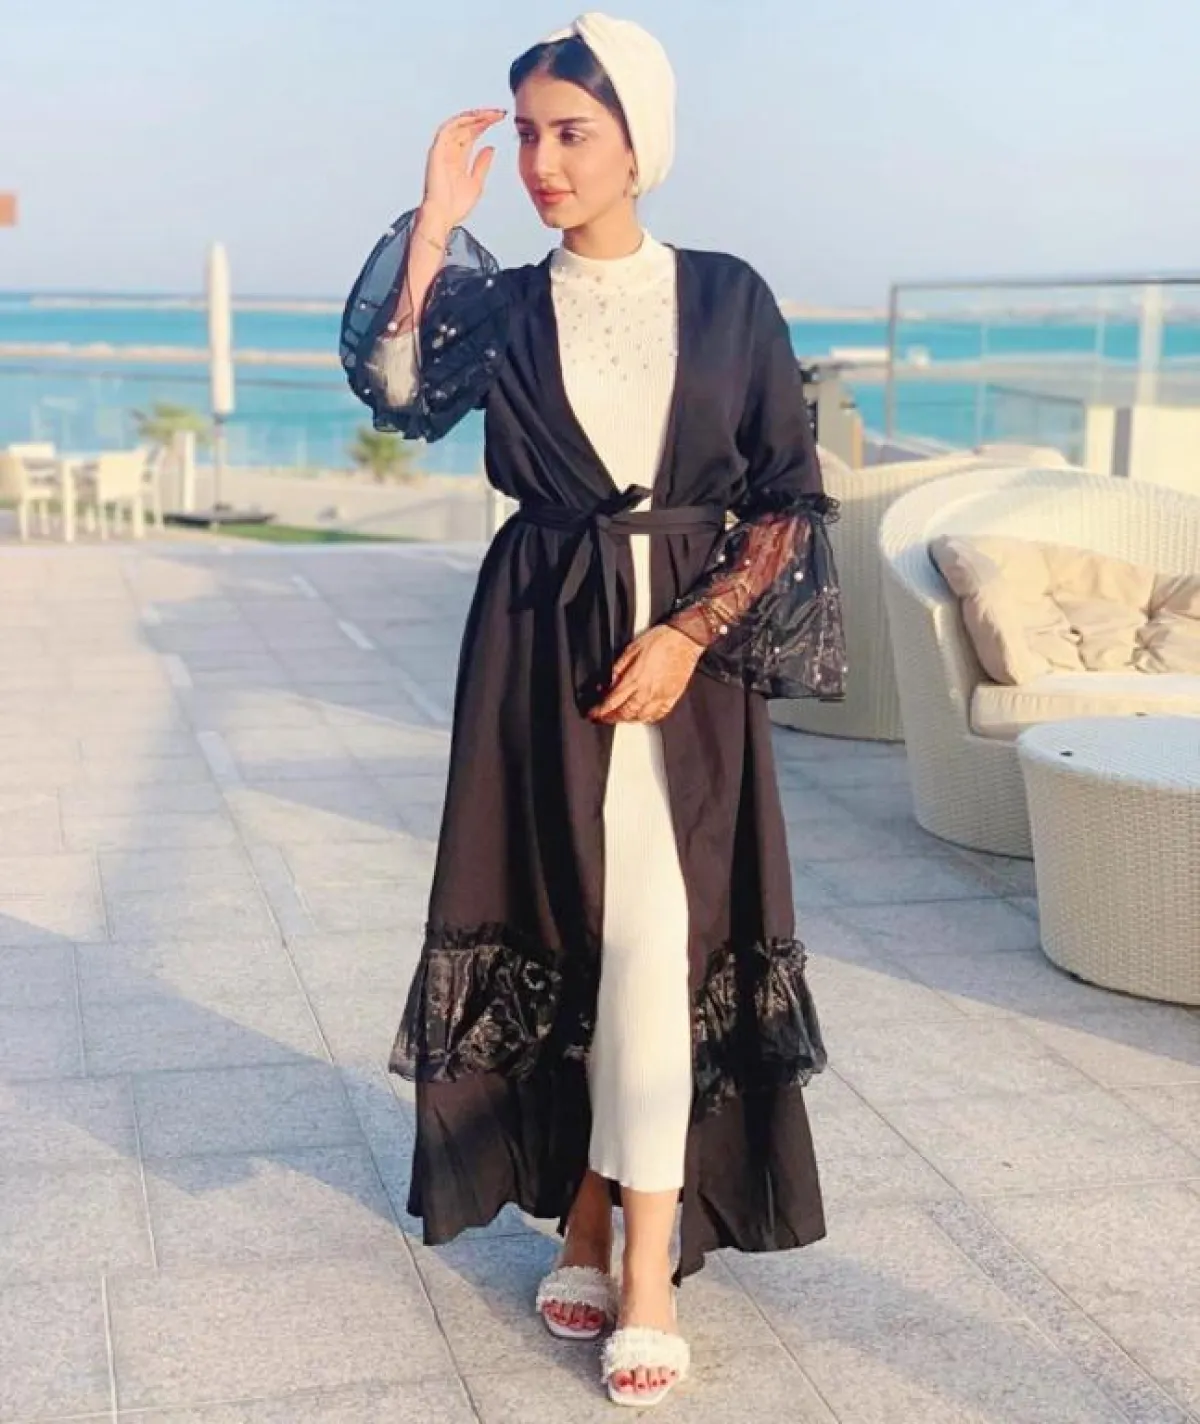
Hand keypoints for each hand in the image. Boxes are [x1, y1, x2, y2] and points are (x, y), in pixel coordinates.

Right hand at [420, 108, 505, 232]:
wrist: (442, 216)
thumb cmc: (455, 206)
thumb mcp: (477, 183)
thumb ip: (482, 165)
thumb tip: (490, 148)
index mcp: (458, 159)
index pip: (472, 134)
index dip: (485, 124)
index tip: (501, 119)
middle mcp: (450, 151)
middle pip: (467, 127)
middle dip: (483, 118)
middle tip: (499, 113)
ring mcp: (442, 150)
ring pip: (458, 125)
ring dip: (474, 116)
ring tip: (491, 113)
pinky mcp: (437, 151)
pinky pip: (448, 129)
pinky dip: (461, 121)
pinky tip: (475, 117)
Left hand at [588, 626, 703, 724]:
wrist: (685, 639)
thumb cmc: (661, 640)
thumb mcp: (631, 649)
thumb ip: (617, 669)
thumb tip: (607, 683)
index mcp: (635, 679)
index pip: (612, 702)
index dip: (600, 711)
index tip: (594, 714)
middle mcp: (648, 691)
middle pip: (626, 714)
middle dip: (611, 718)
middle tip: (604, 717)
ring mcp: (661, 696)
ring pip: (641, 718)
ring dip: (628, 720)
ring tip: (620, 717)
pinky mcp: (672, 697)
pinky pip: (659, 715)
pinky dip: (648, 718)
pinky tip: (643, 715)